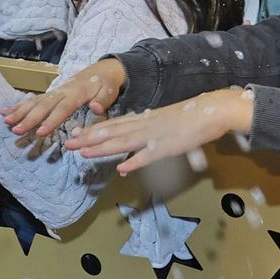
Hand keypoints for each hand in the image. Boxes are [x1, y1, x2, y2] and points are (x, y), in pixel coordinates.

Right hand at [3, 58, 127, 137]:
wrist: (103, 69)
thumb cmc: (106, 83)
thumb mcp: (110, 91)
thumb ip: (103, 100)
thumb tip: (97, 108)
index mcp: (77, 93)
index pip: (62, 108)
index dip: (51, 120)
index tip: (40, 132)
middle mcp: (62, 91)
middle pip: (44, 105)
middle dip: (29, 118)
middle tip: (16, 129)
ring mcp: (55, 91)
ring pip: (35, 101)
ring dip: (20, 111)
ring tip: (6, 121)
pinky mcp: (51, 93)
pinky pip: (33, 99)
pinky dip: (19, 105)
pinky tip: (5, 111)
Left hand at [62, 88, 253, 174]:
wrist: (210, 110)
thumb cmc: (188, 117)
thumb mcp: (162, 121)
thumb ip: (146, 130)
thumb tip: (132, 143)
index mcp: (143, 119)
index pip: (112, 124)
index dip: (92, 130)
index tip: (74, 133)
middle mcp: (144, 125)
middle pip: (112, 132)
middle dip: (89, 138)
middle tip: (68, 143)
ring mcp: (154, 136)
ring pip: (123, 142)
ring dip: (102, 148)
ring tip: (84, 153)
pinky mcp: (167, 147)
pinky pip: (148, 155)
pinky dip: (134, 162)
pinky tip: (121, 168)